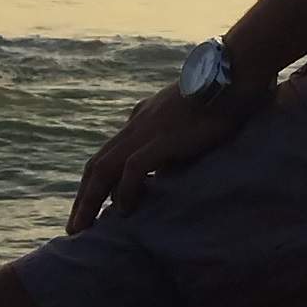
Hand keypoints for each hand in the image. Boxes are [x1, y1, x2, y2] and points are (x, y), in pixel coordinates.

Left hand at [68, 84, 250, 230]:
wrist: (232, 76)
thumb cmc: (219, 98)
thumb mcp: (187, 122)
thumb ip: (172, 142)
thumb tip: (166, 171)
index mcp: (140, 120)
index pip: (106, 156)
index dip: (93, 184)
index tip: (87, 208)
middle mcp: (136, 125)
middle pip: (97, 166)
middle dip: (83, 198)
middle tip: (74, 229)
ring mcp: (147, 131)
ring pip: (105, 168)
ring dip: (91, 200)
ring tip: (83, 228)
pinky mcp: (162, 138)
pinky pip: (133, 168)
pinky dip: (125, 190)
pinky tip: (125, 211)